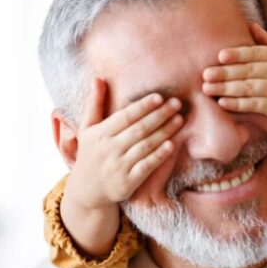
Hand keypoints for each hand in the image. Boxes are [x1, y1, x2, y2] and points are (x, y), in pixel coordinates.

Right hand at [64, 78, 182, 210]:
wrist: (87, 190)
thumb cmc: (90, 153)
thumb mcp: (87, 128)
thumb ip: (94, 103)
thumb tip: (97, 77)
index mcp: (99, 134)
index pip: (125, 117)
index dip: (143, 106)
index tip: (159, 97)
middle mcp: (109, 149)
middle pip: (139, 129)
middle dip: (159, 115)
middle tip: (177, 103)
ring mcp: (119, 166)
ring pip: (145, 146)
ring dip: (164, 132)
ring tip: (180, 119)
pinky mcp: (128, 182)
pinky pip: (146, 167)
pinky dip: (159, 156)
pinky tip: (172, 145)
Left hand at [203, 23, 266, 137]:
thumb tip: (250, 24)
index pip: (257, 53)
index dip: (238, 54)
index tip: (220, 56)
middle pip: (249, 70)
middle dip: (225, 72)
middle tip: (205, 74)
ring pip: (249, 87)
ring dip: (225, 88)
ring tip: (207, 89)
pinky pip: (254, 105)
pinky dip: (237, 104)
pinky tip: (223, 103)